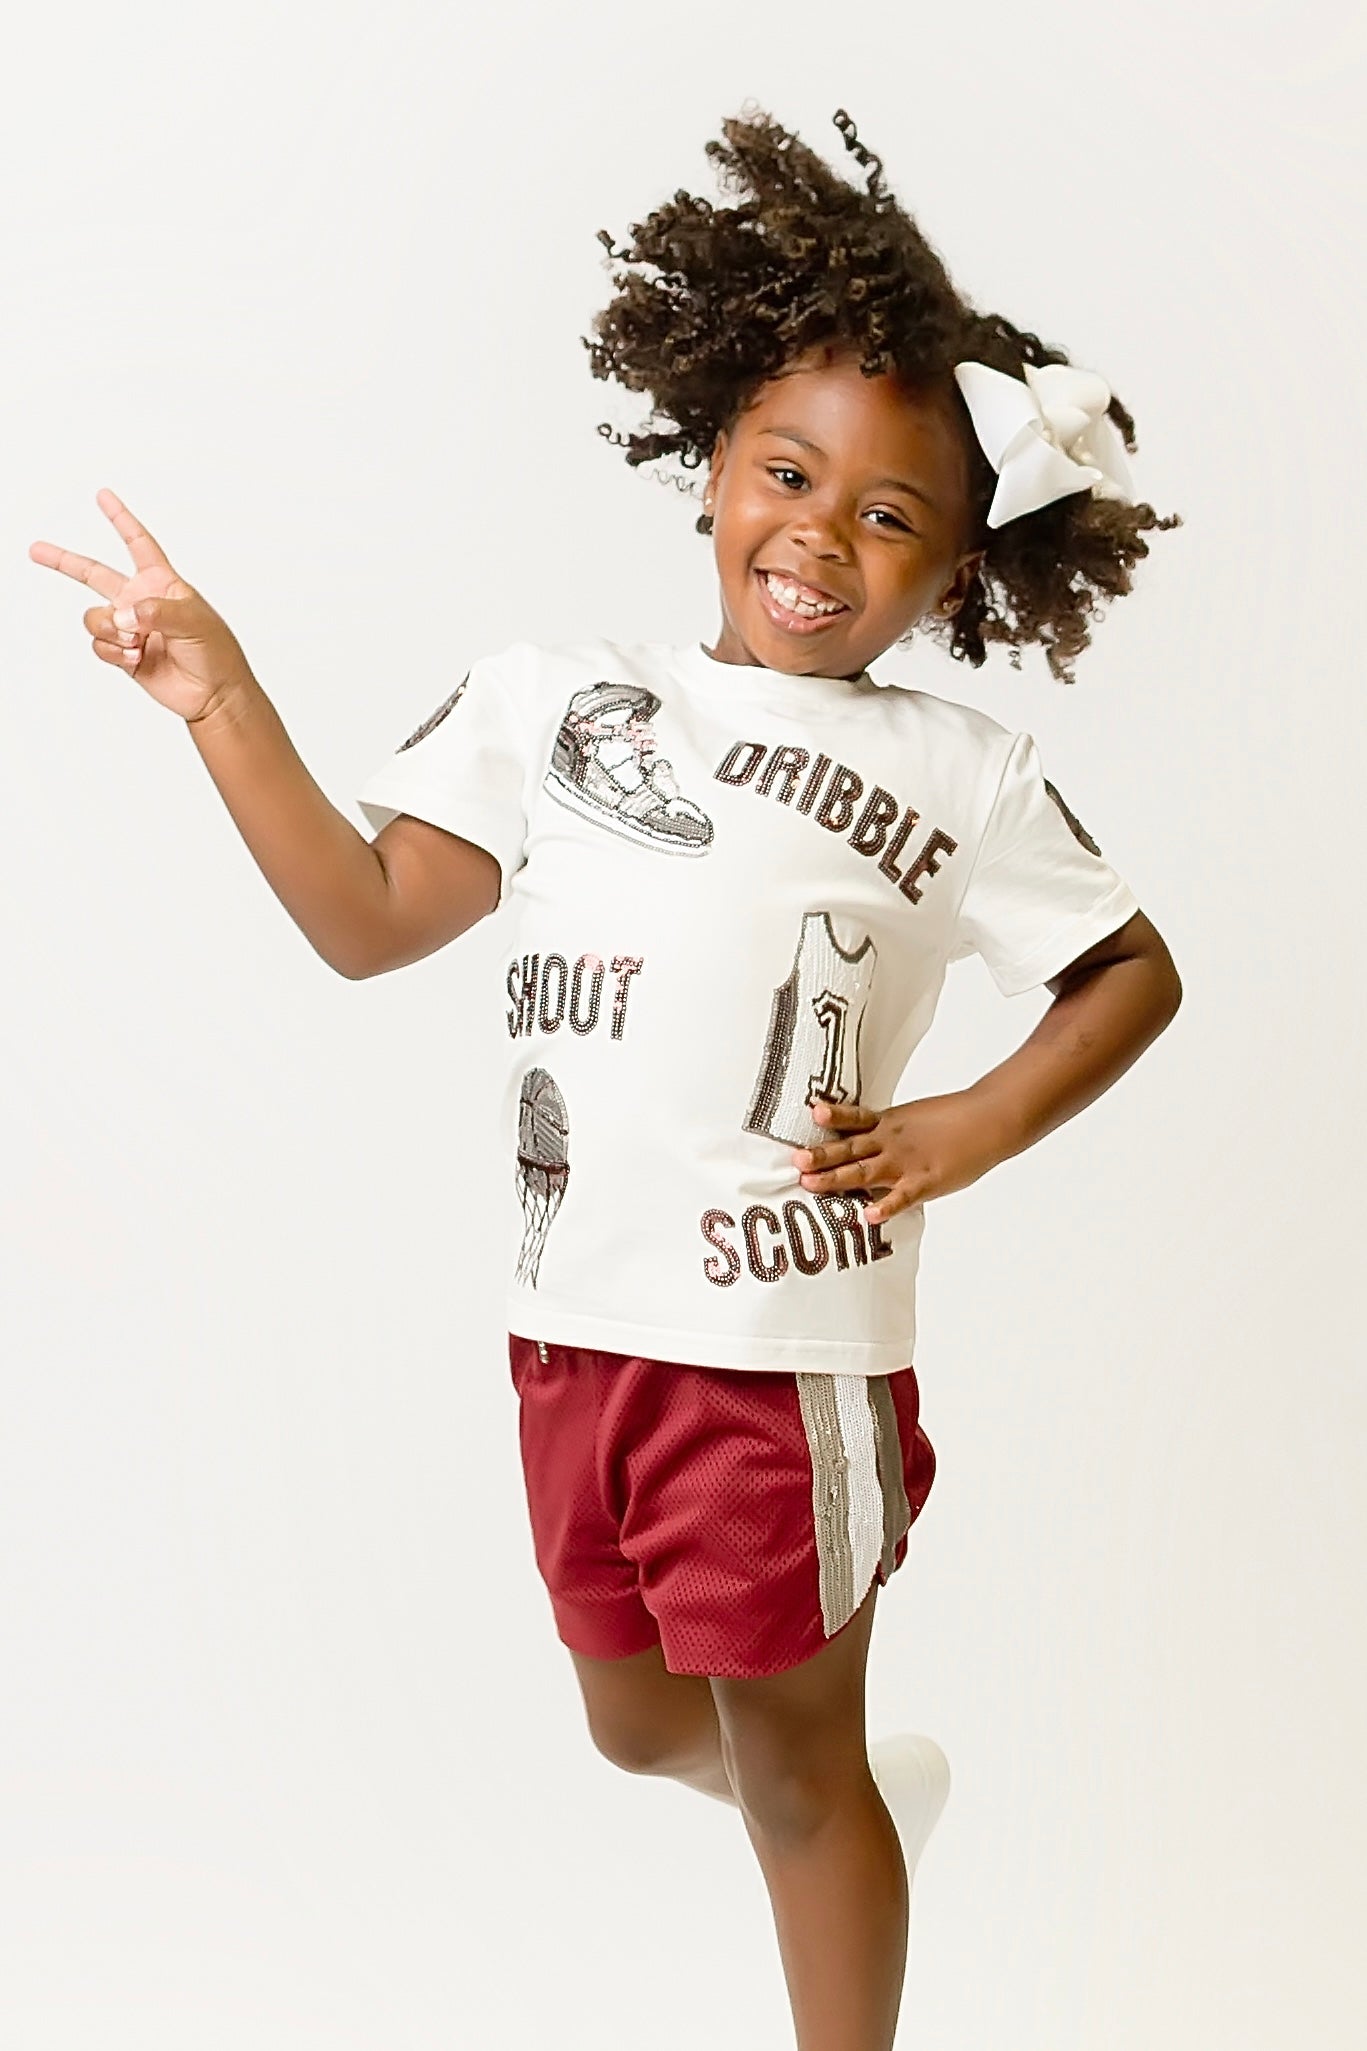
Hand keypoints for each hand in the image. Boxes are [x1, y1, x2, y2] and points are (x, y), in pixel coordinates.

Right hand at [30, 488, 254, 723]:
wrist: (213, 694)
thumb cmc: (215, 652)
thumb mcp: (194, 621)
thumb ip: (156, 611)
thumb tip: (122, 616)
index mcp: (161, 582)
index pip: (137, 543)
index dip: (120, 519)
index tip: (103, 496)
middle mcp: (139, 601)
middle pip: (93, 574)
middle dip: (63, 561)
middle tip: (36, 550)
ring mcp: (129, 628)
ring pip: (94, 617)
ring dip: (110, 629)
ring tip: (138, 642)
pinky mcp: (122, 653)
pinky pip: (99, 645)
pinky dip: (114, 652)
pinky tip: (137, 658)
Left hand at [790, 1089, 1016, 1223]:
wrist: (989, 1120)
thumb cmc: (956, 1119)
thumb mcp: (915, 1117)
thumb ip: (890, 1130)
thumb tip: (868, 1140)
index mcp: (888, 1123)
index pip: (853, 1119)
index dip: (831, 1116)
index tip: (809, 1112)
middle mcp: (890, 1141)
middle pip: (848, 1148)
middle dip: (820, 1156)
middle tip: (795, 1160)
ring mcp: (905, 1162)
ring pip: (864, 1172)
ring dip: (835, 1178)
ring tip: (810, 1184)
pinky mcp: (925, 1181)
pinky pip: (901, 1197)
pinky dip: (885, 1207)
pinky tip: (868, 1216)